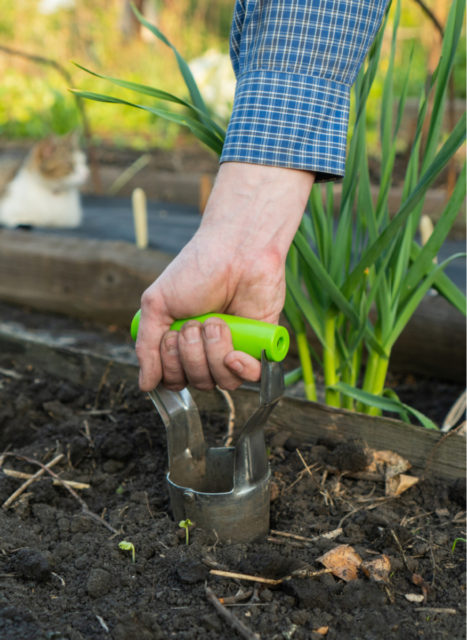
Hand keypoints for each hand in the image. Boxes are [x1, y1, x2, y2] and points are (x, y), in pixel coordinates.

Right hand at [136, 162, 313, 391]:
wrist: (236, 250)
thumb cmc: (196, 270)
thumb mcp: (157, 305)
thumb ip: (147, 347)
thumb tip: (145, 385)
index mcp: (181, 342)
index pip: (173, 379)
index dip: (171, 366)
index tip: (171, 335)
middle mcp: (206, 350)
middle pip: (196, 382)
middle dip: (192, 353)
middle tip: (195, 322)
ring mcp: (233, 348)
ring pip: (221, 382)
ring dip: (214, 352)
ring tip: (217, 322)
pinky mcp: (258, 345)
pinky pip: (250, 377)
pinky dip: (241, 368)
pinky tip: (235, 352)